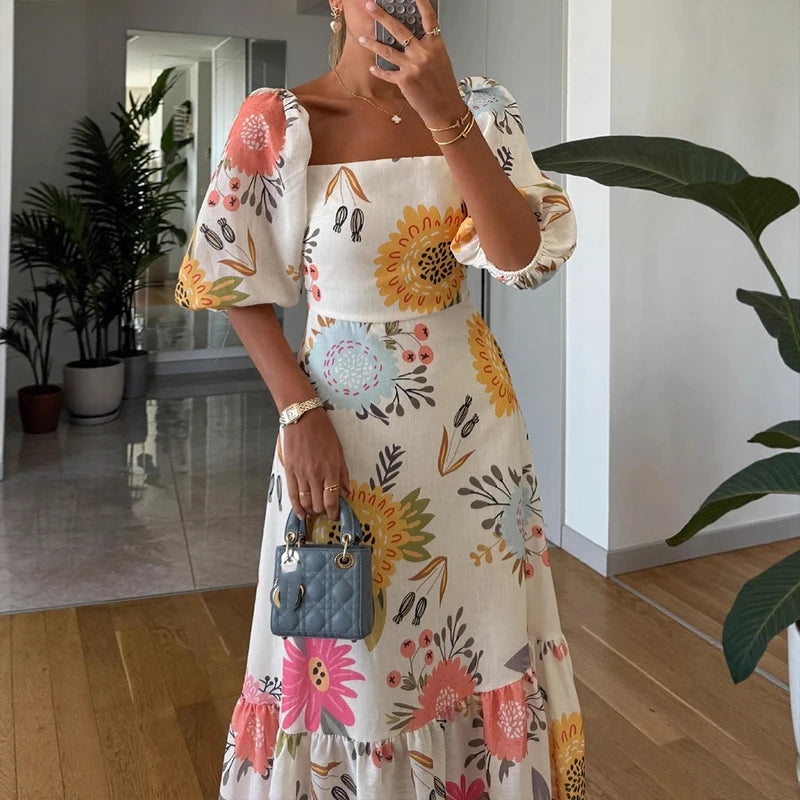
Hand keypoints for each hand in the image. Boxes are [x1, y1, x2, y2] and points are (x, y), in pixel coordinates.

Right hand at [281, 407, 350, 521]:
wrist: (302, 418)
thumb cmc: (323, 431)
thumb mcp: (339, 451)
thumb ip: (343, 473)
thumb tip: (348, 491)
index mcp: (331, 470)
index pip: (332, 500)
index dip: (333, 512)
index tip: (335, 516)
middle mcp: (316, 475)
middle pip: (318, 504)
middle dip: (323, 512)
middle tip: (325, 512)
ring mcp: (301, 474)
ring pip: (305, 502)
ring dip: (310, 510)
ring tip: (314, 512)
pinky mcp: (290, 471)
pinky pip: (292, 494)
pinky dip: (296, 507)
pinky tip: (300, 513)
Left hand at [359, 0, 465, 128]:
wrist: (444, 108)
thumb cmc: (443, 85)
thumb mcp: (440, 60)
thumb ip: (428, 47)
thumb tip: (413, 38)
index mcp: (435, 45)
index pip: (428, 18)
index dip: (420, 2)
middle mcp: (423, 53)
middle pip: (399, 29)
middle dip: (382, 16)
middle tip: (371, 6)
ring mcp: (412, 66)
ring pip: (387, 50)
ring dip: (372, 44)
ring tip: (362, 38)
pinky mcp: (404, 80)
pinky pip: (387, 72)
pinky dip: (379, 70)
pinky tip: (373, 67)